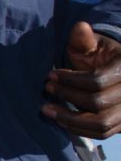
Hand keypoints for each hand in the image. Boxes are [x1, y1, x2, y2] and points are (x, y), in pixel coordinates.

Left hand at [43, 21, 120, 138]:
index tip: (50, 75)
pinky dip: (80, 130)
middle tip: (47, 89)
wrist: (115, 69)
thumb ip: (83, 38)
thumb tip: (80, 27)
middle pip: (98, 103)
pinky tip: (61, 121)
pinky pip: (103, 133)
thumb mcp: (92, 43)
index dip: (71, 80)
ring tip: (48, 110)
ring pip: (101, 124)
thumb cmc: (101, 54)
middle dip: (67, 96)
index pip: (98, 81)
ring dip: (70, 120)